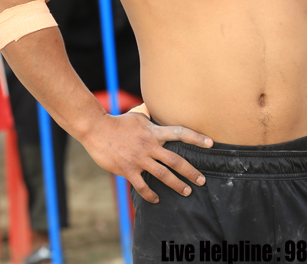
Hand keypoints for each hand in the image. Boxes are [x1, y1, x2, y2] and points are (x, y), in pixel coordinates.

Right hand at [78, 111, 212, 202]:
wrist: (96, 129)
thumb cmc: (117, 122)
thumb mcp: (136, 115)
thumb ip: (148, 114)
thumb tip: (154, 106)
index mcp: (153, 132)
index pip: (179, 133)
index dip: (196, 138)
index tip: (211, 143)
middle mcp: (149, 146)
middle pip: (176, 160)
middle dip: (191, 172)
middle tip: (201, 180)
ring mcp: (139, 159)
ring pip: (163, 175)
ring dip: (177, 185)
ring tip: (187, 191)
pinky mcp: (128, 169)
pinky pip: (142, 186)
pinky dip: (151, 195)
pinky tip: (157, 199)